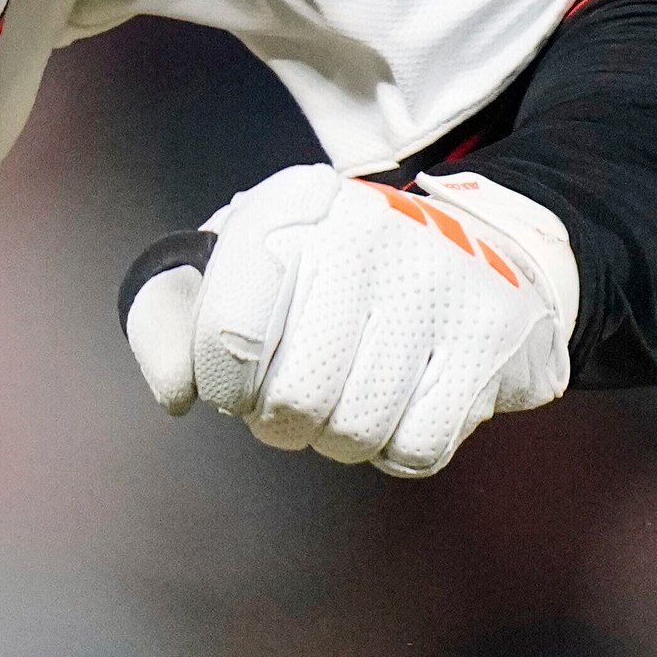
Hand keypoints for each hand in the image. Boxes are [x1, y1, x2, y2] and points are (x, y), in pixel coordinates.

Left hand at [122, 166, 576, 479]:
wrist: (484, 248)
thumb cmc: (330, 270)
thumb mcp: (239, 261)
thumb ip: (167, 314)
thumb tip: (176, 392)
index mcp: (291, 207)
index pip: (225, 335)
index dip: (223, 382)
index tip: (240, 373)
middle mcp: (367, 232)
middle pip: (292, 399)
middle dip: (282, 420)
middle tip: (299, 392)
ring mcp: (437, 284)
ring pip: (356, 431)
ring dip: (341, 436)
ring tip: (350, 393)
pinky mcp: (489, 338)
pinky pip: (417, 450)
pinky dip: (399, 447)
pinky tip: (404, 400)